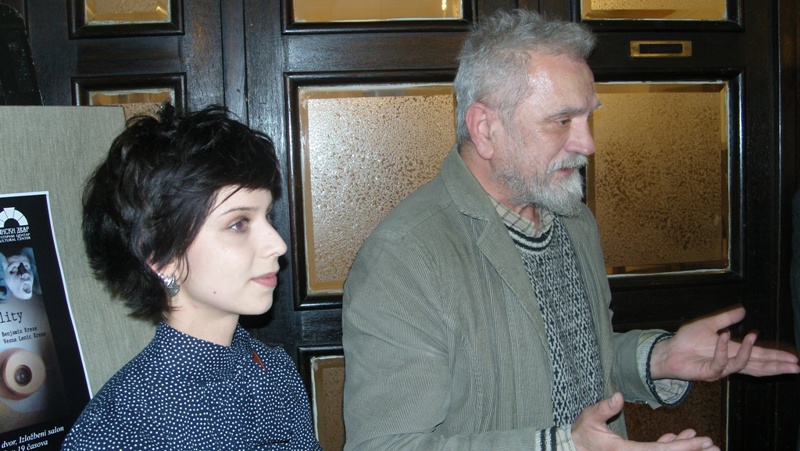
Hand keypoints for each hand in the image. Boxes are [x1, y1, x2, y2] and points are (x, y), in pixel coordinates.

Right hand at [572, 393, 718, 450]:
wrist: (573, 448)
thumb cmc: (581, 434)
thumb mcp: (588, 418)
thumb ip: (603, 408)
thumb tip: (618, 396)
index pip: (660, 450)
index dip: (683, 446)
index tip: (701, 441)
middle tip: (714, 447)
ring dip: (685, 448)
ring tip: (704, 442)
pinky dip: (670, 445)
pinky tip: (680, 436)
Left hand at [649, 306, 799, 380]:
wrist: (668, 351)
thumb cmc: (687, 340)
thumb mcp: (709, 324)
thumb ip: (726, 318)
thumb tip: (744, 309)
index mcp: (733, 351)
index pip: (760, 355)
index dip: (776, 357)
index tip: (794, 359)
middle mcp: (730, 362)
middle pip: (758, 365)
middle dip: (776, 365)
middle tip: (794, 365)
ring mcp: (720, 369)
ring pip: (742, 365)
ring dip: (749, 351)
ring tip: (753, 336)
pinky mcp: (708, 372)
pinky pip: (719, 362)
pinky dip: (722, 350)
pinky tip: (723, 337)